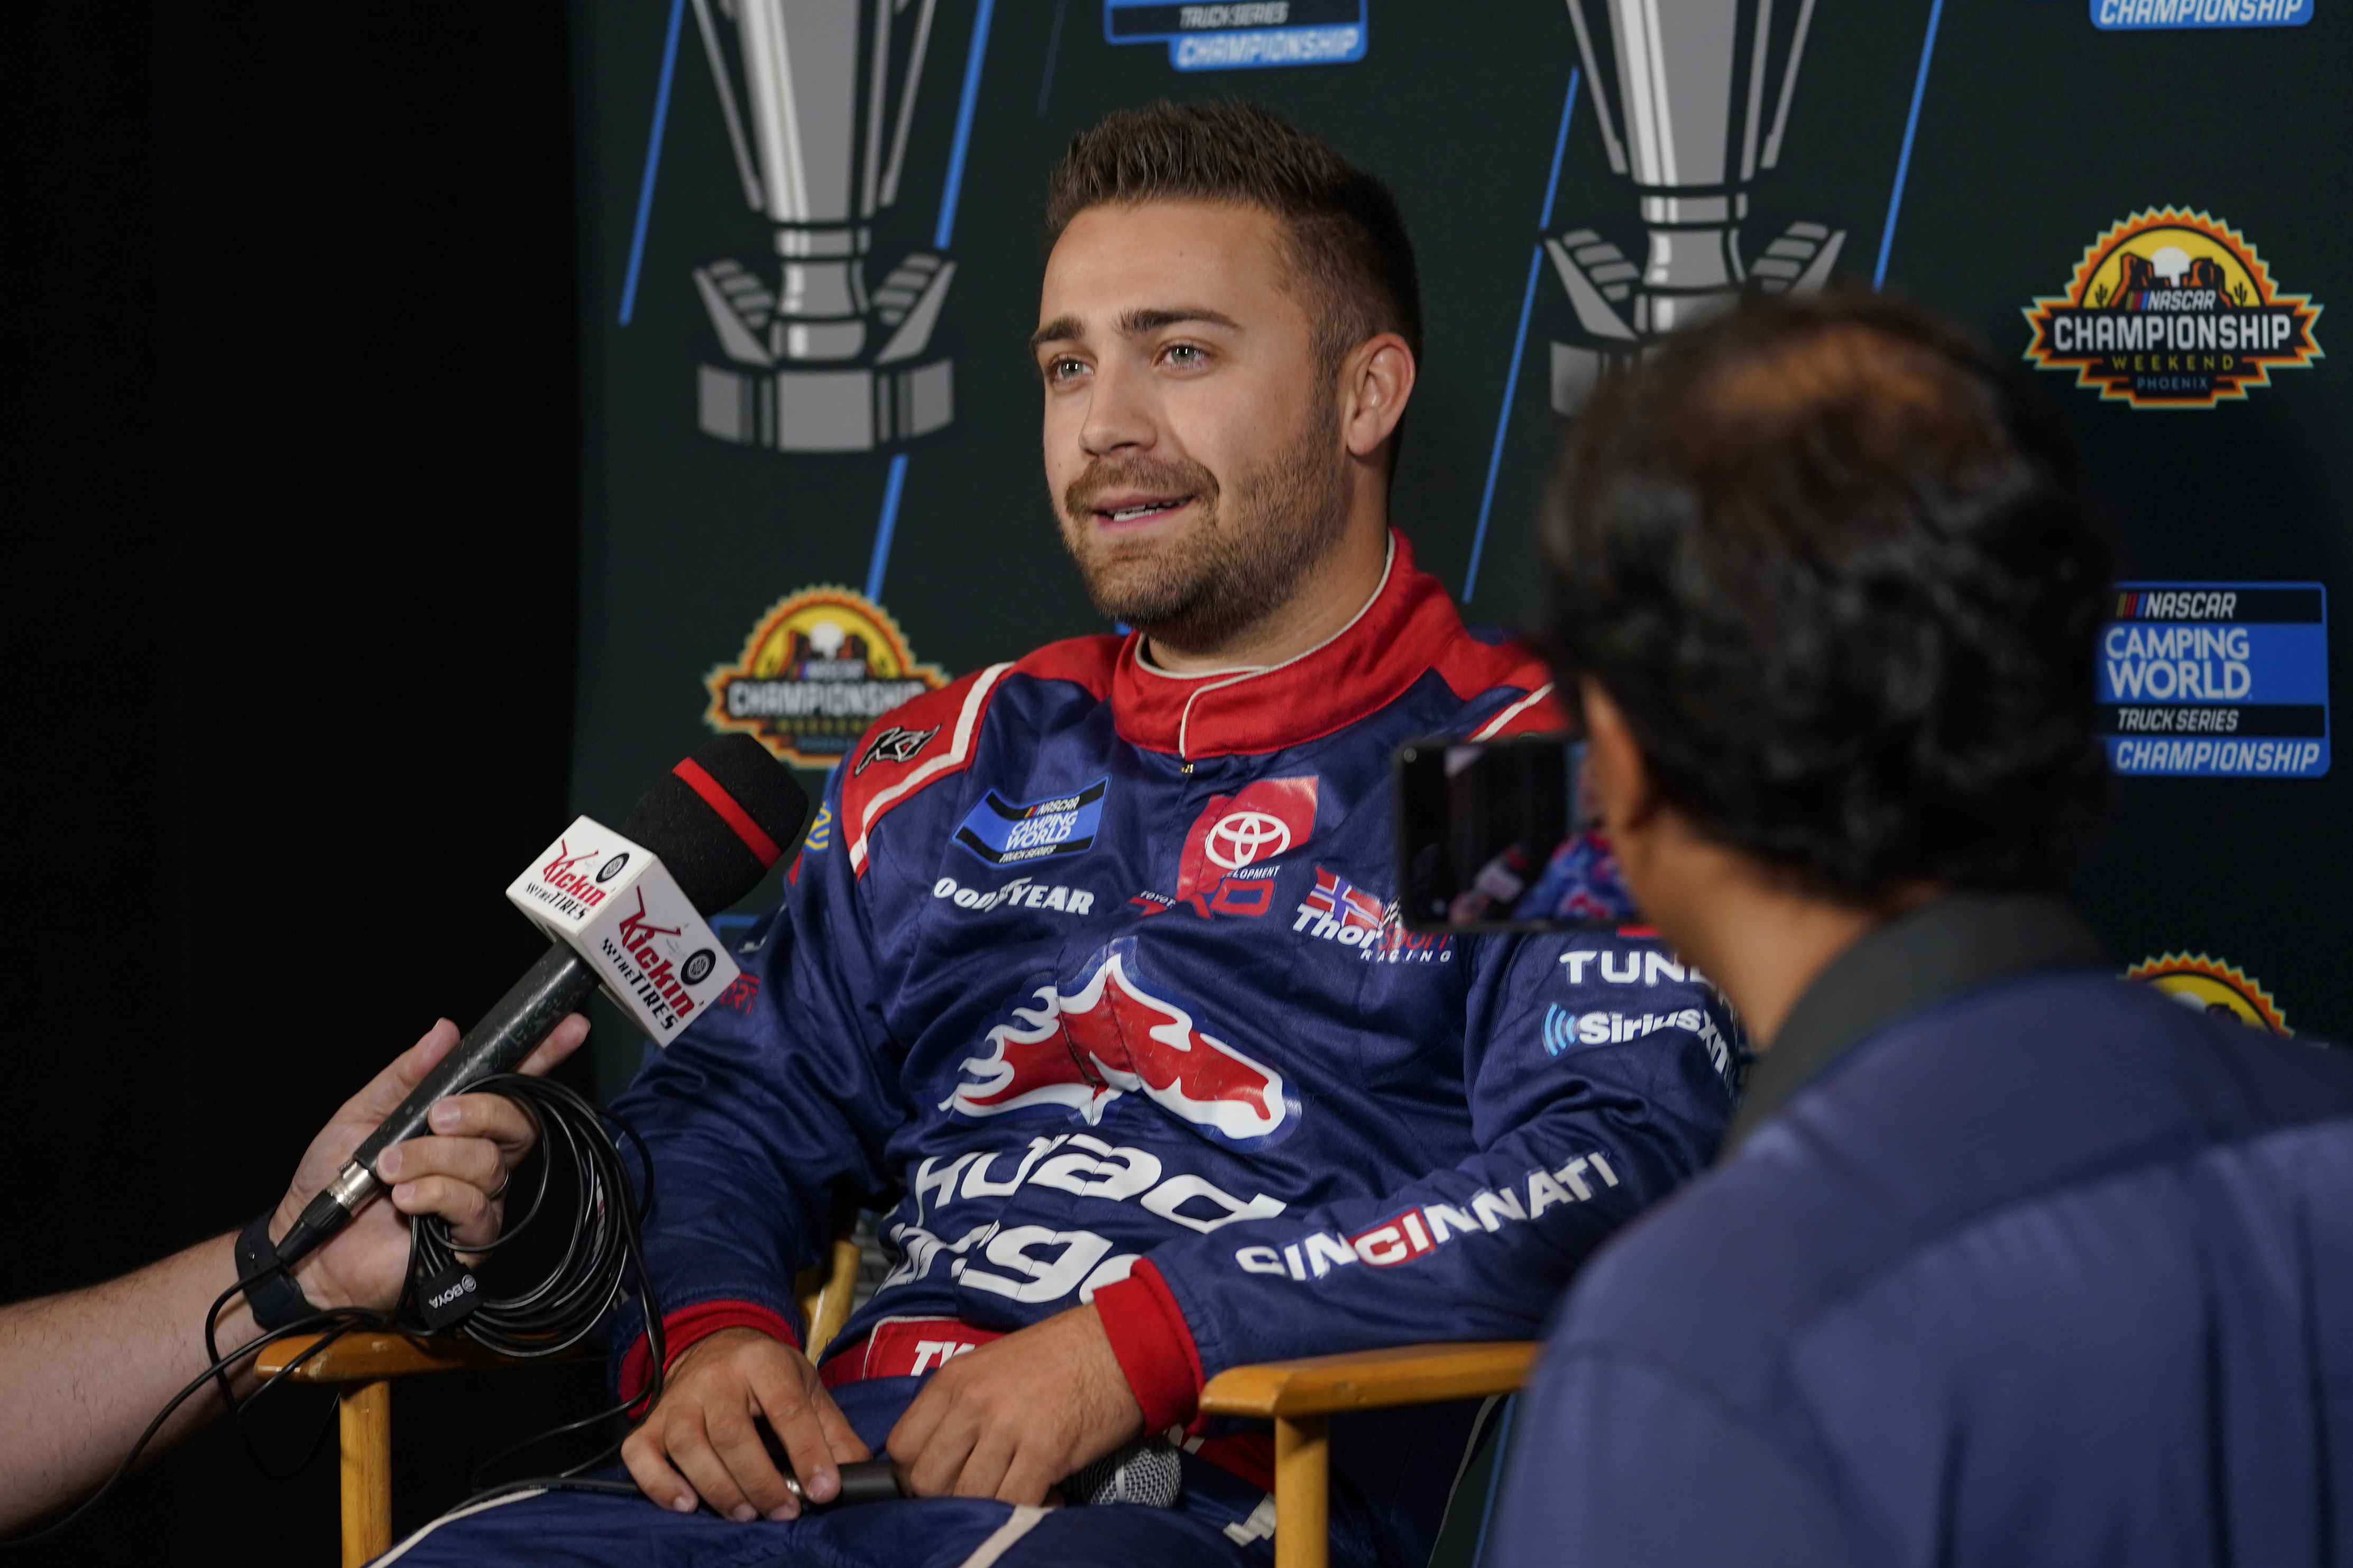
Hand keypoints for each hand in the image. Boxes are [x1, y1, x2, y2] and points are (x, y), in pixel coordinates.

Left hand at [269, 1015, 587, 1312]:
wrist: (310, 1248)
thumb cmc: (334, 1181)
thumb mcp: (362, 1113)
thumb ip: (406, 1075)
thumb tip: (445, 1031)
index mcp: (461, 1123)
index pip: (514, 1083)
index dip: (545, 1053)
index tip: (570, 1026)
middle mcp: (480, 1157)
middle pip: (517, 1121)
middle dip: (481, 1111)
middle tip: (437, 1117)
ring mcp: (481, 1199)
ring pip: (487, 1162)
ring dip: (433, 1158)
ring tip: (389, 1169)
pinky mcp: (472, 1240)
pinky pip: (472, 1205)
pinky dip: (435, 1193)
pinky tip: (404, 1198)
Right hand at [621, 1327, 870, 1520]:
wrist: (714, 1345)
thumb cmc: (766, 1376)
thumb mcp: (807, 1388)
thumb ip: (833, 1431)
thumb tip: (858, 1472)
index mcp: (763, 1362)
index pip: (787, 1409)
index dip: (807, 1452)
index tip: (823, 1490)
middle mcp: (715, 1378)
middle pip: (732, 1433)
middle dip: (761, 1480)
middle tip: (784, 1510)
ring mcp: (678, 1400)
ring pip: (689, 1446)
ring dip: (718, 1488)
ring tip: (745, 1513)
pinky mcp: (651, 1422)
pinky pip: (641, 1455)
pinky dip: (659, 1484)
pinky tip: (686, 1504)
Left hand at [886, 1305, 1143, 1503]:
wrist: (1121, 1341)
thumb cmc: (1060, 1355)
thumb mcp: (991, 1367)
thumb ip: (958, 1407)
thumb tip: (939, 1457)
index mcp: (953, 1379)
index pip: (901, 1446)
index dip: (915, 1473)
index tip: (942, 1478)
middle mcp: (973, 1401)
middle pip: (927, 1481)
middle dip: (947, 1498)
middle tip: (978, 1492)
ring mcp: (1007, 1426)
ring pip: (968, 1497)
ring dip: (988, 1506)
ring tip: (1014, 1492)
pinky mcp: (1045, 1449)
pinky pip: (1013, 1502)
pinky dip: (1026, 1509)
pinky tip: (1046, 1495)